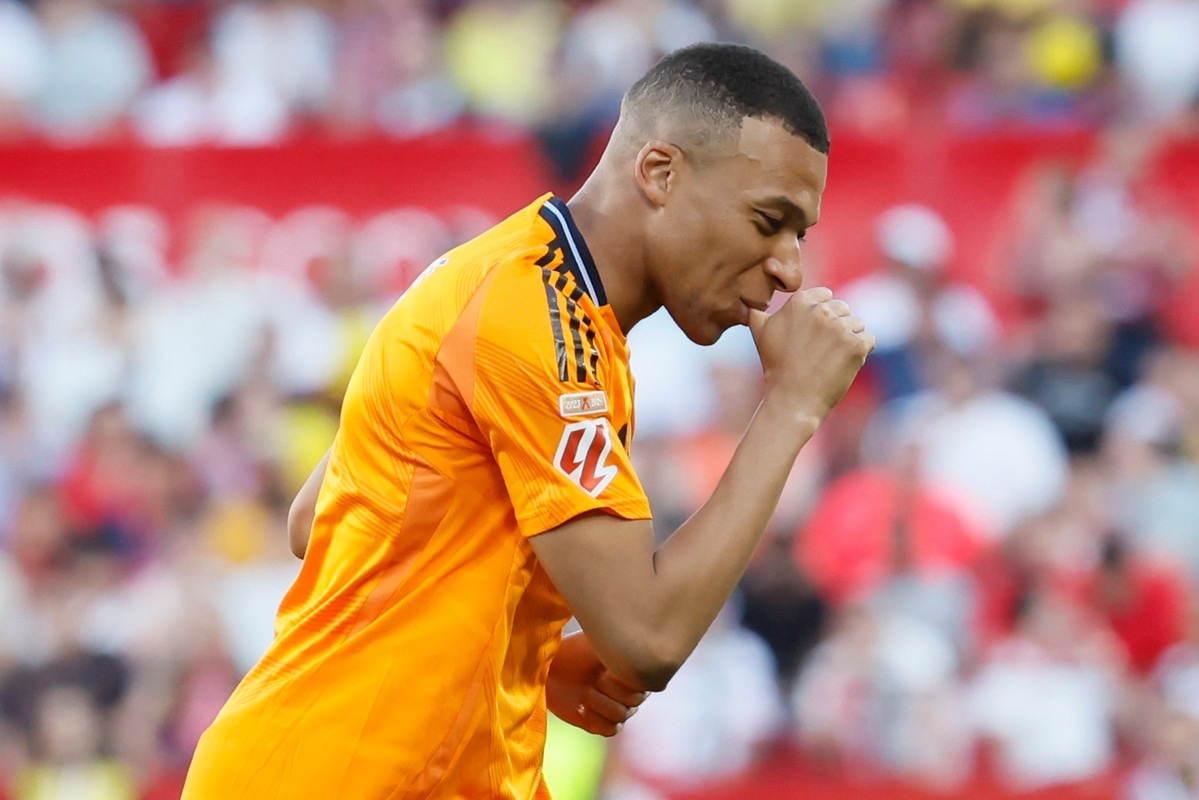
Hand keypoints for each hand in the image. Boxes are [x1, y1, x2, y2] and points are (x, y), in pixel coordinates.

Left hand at [546, 630, 648, 736]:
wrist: (552, 667)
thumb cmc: (575, 649)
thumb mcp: (598, 642)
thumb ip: (622, 646)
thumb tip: (637, 645)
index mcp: (634, 670)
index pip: (646, 683)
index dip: (626, 679)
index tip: (607, 668)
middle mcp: (629, 691)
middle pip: (635, 701)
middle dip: (611, 689)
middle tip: (596, 679)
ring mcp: (616, 708)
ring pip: (621, 715)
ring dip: (600, 703)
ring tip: (583, 693)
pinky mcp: (601, 724)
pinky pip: (610, 730)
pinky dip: (594, 719)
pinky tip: (579, 707)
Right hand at [747, 287, 873, 424]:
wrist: (792, 400)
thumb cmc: (776, 367)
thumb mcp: (760, 333)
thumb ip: (758, 311)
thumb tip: (750, 300)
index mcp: (800, 301)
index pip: (826, 295)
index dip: (822, 316)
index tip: (811, 336)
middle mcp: (821, 310)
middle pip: (843, 309)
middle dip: (836, 327)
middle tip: (819, 351)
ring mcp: (840, 327)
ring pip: (857, 324)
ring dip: (848, 340)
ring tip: (829, 359)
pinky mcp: (856, 345)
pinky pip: (868, 340)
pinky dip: (859, 353)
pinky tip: (841, 365)